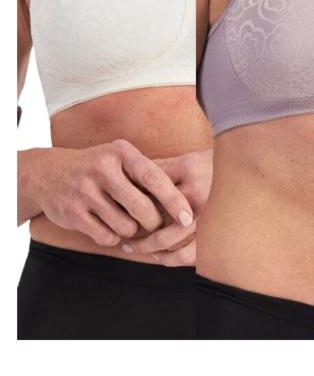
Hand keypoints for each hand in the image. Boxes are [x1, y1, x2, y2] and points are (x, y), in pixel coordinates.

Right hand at [28, 140, 193, 246]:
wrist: (48, 173)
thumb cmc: (98, 167)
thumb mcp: (120, 158)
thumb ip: (147, 172)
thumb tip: (185, 199)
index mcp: (120, 152)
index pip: (154, 177)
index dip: (174, 200)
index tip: (188, 217)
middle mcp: (103, 169)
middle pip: (142, 208)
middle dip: (153, 222)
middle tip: (153, 223)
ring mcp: (85, 191)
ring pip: (126, 227)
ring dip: (131, 230)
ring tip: (125, 220)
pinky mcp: (73, 213)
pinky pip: (107, 237)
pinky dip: (113, 237)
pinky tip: (108, 226)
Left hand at [121, 149, 212, 265]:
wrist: (247, 168)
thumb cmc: (212, 165)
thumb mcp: (187, 159)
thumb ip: (161, 169)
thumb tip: (129, 178)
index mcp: (188, 168)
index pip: (151, 188)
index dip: (132, 201)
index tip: (118, 209)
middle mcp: (199, 191)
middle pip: (158, 215)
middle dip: (139, 232)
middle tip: (124, 242)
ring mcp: (209, 212)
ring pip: (173, 240)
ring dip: (151, 249)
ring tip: (135, 250)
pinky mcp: (217, 228)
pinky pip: (191, 252)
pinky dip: (172, 259)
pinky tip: (160, 257)